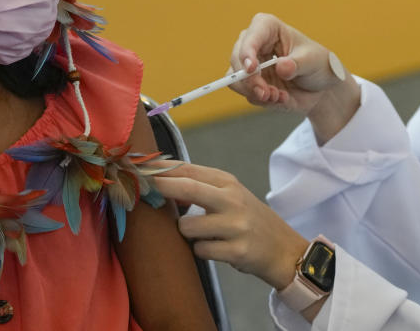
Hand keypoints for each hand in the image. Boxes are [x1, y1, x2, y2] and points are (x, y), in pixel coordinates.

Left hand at [152, 161, 308, 289]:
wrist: (283, 248)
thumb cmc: (248, 219)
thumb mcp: (230, 195)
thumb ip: (200, 186)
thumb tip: (158, 180)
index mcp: (227, 182)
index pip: (187, 169)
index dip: (159, 169)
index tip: (136, 168)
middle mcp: (232, 199)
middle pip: (187, 188)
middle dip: (159, 187)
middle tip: (139, 189)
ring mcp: (235, 225)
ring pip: (187, 227)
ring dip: (185, 232)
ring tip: (201, 234)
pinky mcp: (237, 250)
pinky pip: (200, 250)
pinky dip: (201, 251)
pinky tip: (216, 249)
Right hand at [230, 13, 360, 140]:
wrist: (322, 87)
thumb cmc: (318, 64)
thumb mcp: (313, 61)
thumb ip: (297, 64)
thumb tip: (281, 67)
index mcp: (268, 28)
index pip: (251, 35)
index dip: (247, 51)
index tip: (252, 69)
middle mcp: (255, 44)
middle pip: (237, 59)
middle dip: (249, 79)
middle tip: (266, 93)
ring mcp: (251, 65)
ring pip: (236, 78)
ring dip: (254, 92)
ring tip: (278, 97)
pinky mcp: (252, 84)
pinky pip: (247, 94)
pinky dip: (263, 100)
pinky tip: (282, 98)